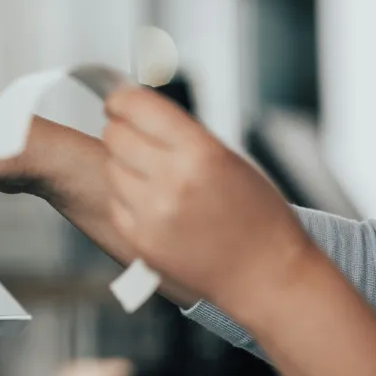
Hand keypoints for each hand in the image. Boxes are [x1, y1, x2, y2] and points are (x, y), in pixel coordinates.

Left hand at [99, 86, 315, 307]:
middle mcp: (172, 181)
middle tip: (137, 137)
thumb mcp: (229, 158)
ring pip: (111, 167)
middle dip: (122, 131)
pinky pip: (115, 201)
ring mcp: (152, 213)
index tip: (118, 101)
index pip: (137, 107)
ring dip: (124, 165)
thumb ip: (182, 134)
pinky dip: (127, 197)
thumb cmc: (258, 217)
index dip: (122, 100)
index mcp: (200, 152)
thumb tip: (139, 111)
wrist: (265, 275)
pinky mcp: (139, 239)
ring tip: (155, 176)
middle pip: (115, 135)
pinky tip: (154, 202)